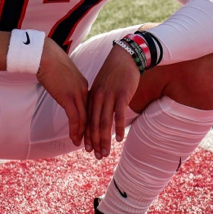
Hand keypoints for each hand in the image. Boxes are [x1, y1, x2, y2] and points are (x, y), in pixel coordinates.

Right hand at [36, 37, 88, 146]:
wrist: (45, 56)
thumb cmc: (50, 62)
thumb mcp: (63, 74)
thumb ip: (66, 84)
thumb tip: (62, 89)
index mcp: (83, 84)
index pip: (90, 107)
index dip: (90, 120)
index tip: (90, 131)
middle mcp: (83, 90)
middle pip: (90, 114)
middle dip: (91, 130)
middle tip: (92, 142)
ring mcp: (76, 94)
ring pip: (84, 119)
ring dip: (84, 134)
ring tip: (83, 145)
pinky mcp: (67, 98)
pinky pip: (75, 118)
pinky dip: (75, 130)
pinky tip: (74, 139)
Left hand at [84, 44, 139, 158]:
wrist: (124, 57)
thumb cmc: (114, 73)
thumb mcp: (102, 86)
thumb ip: (99, 100)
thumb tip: (98, 115)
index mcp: (92, 96)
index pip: (87, 119)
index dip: (87, 135)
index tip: (88, 149)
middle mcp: (98, 97)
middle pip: (94, 124)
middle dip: (95, 142)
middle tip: (97, 156)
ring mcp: (109, 96)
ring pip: (104, 122)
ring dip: (105, 140)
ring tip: (106, 153)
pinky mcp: (121, 94)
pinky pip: (118, 114)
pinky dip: (118, 128)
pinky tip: (119, 139)